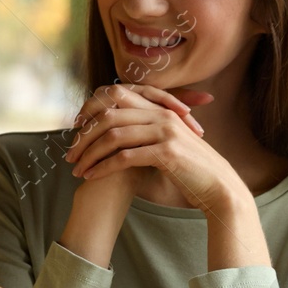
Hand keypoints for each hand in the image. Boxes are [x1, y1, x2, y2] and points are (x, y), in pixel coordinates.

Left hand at [64, 84, 234, 211]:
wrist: (219, 187)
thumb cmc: (187, 171)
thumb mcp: (162, 147)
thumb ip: (138, 139)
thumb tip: (104, 140)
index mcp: (159, 109)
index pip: (115, 99)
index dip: (90, 112)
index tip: (75, 131)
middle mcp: (161, 115)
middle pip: (108, 117)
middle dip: (84, 137)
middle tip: (69, 155)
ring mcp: (165, 132)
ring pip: (113, 137)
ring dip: (89, 154)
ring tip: (76, 169)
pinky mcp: (167, 152)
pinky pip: (124, 157)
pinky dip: (103, 168)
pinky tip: (91, 177)